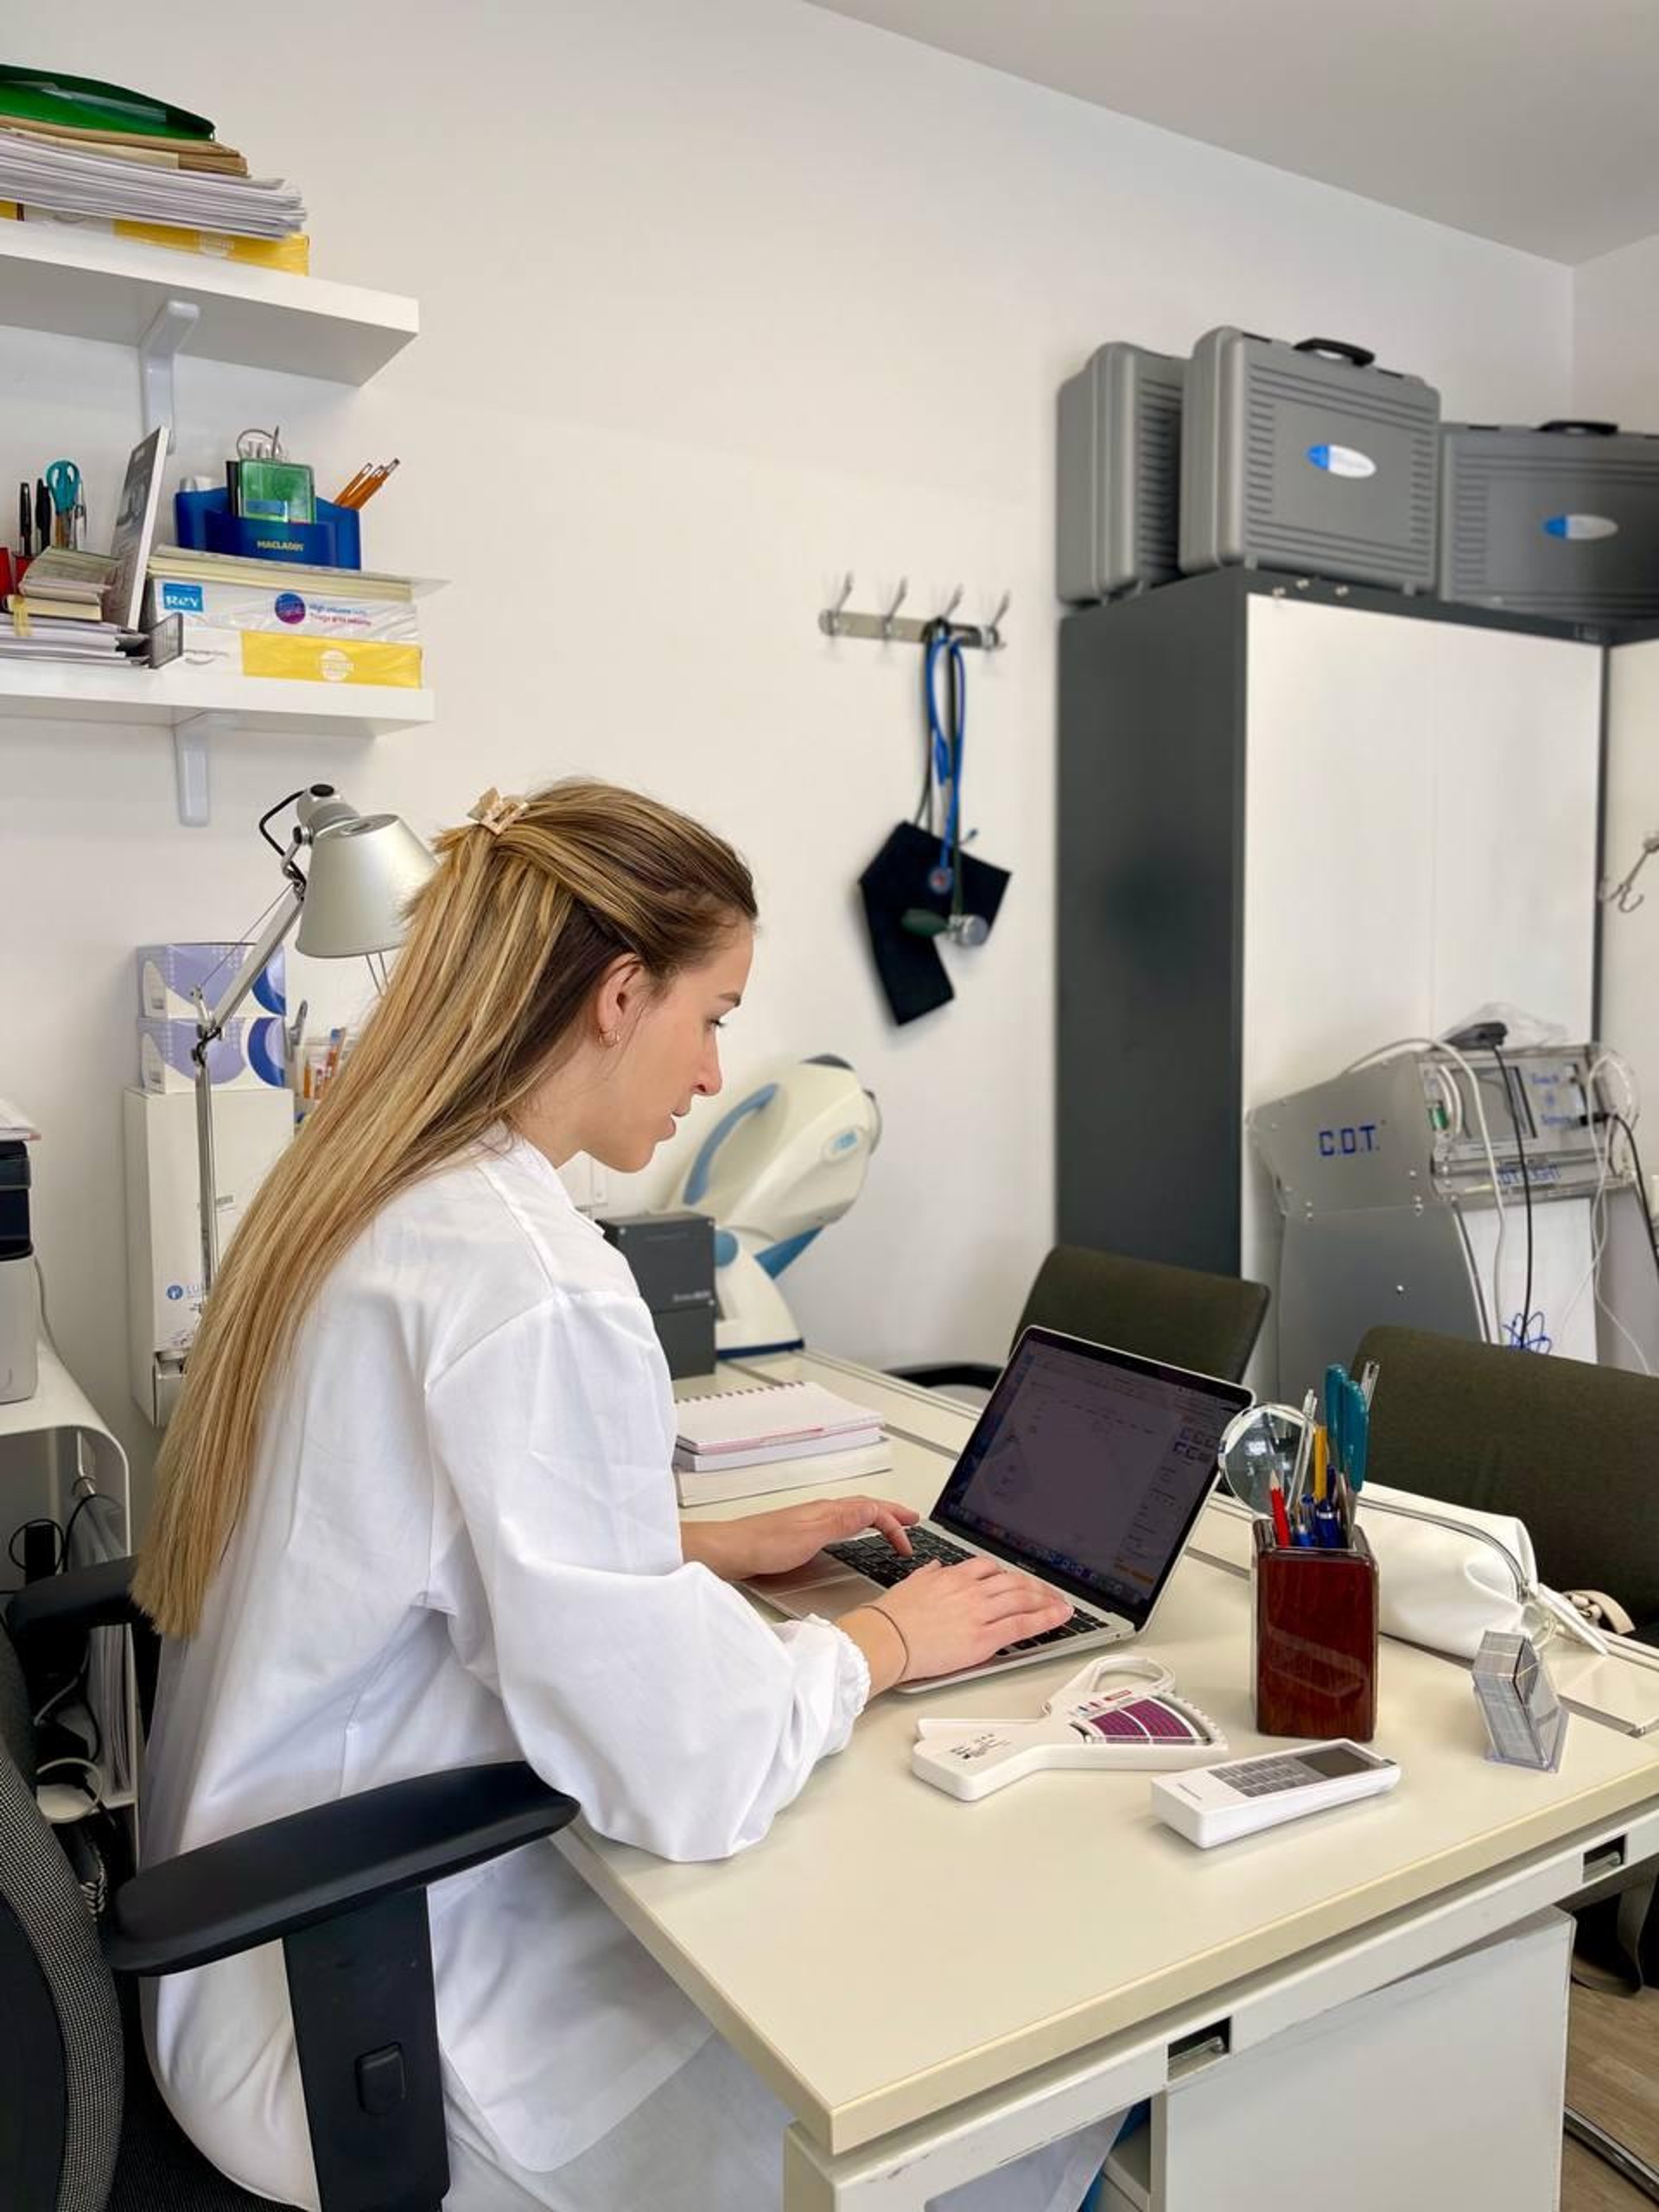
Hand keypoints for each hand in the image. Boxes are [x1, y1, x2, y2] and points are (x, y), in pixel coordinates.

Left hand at [681, 1496, 917, 1581]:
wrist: (730, 1551)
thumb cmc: (764, 1546)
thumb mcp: (810, 1536)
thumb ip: (842, 1522)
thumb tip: (873, 1510)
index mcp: (827, 1510)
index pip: (871, 1511)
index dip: (894, 1525)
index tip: (907, 1544)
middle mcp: (820, 1511)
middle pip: (864, 1506)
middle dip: (890, 1512)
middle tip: (912, 1520)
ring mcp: (810, 1520)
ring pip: (852, 1512)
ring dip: (875, 1517)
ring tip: (890, 1524)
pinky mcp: (800, 1533)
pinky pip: (839, 1522)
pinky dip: (857, 1524)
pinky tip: (851, 1533)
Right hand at [845, 1557, 1072, 1686]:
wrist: (887, 1638)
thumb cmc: (892, 1617)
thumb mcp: (910, 1584)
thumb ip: (928, 1574)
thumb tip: (935, 1567)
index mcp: (952, 1576)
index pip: (989, 1568)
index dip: (1009, 1575)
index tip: (1017, 1581)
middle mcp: (970, 1590)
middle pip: (1014, 1581)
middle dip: (1036, 1587)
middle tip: (1049, 1593)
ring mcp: (980, 1612)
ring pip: (1023, 1599)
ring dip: (1047, 1600)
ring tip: (1061, 1605)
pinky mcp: (985, 1637)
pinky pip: (1022, 1625)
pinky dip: (1045, 1619)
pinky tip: (1057, 1618)